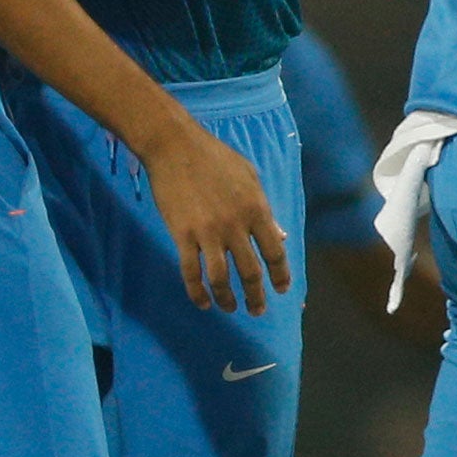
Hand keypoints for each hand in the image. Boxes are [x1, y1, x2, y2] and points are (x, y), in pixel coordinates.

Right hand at [138, 120, 291, 315]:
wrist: (174, 146)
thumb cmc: (214, 157)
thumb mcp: (249, 177)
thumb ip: (265, 208)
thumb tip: (280, 236)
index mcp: (256, 209)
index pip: (275, 252)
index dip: (281, 275)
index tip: (282, 290)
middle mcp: (235, 225)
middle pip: (251, 272)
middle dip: (256, 296)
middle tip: (257, 309)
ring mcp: (208, 232)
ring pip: (221, 279)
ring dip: (228, 299)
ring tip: (231, 308)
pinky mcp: (183, 235)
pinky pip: (191, 273)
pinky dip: (197, 292)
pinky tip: (202, 302)